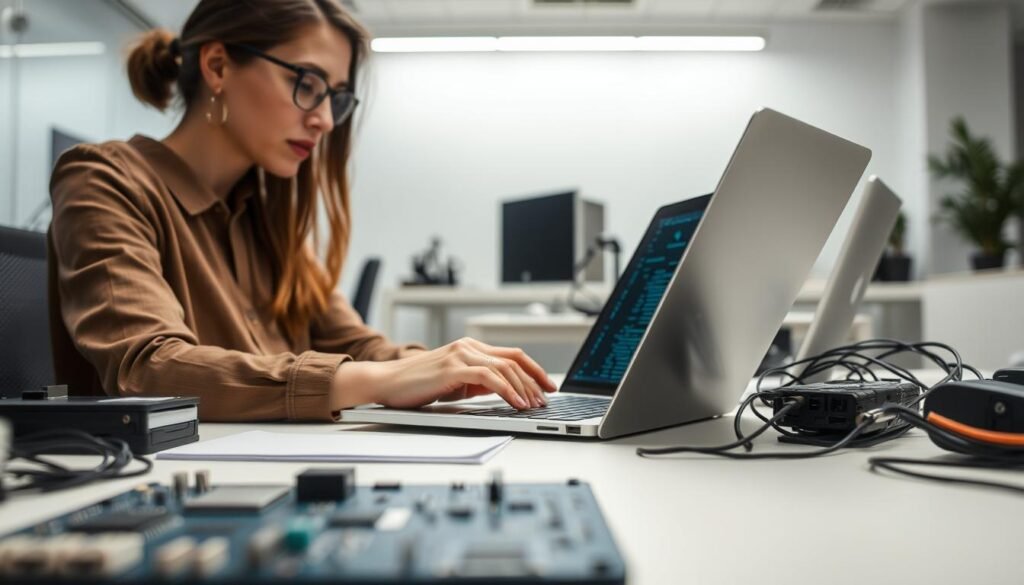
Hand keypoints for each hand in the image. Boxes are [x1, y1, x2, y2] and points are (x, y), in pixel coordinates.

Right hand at [332, 337, 557, 410]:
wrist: (387, 383)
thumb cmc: (418, 385)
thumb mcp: (456, 383)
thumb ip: (478, 382)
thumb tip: (503, 391)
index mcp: (471, 348)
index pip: (513, 355)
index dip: (535, 370)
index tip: (548, 387)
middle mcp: (469, 346)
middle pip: (514, 359)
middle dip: (535, 381)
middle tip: (546, 400)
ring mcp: (461, 355)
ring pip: (505, 368)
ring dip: (524, 388)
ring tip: (533, 405)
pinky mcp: (453, 368)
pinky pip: (489, 378)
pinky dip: (506, 391)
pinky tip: (515, 403)